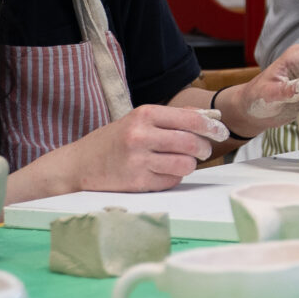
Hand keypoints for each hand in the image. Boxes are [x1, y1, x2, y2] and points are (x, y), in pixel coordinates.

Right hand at [66, 104, 231, 191]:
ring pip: (184, 165)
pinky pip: (171, 182)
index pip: (189, 119)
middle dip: (203, 148)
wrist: (77, 165)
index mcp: (144, 114)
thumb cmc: (113, 141)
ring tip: (181, 161)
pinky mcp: (136, 182)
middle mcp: (140, 135)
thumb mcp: (138, 120)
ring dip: (189, 165)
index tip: (220, 132)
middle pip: (190, 143)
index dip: (210, 127)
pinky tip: (162, 172)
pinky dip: (173, 178)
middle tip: (203, 150)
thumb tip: (209, 119)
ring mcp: (138, 160)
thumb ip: (171, 118)